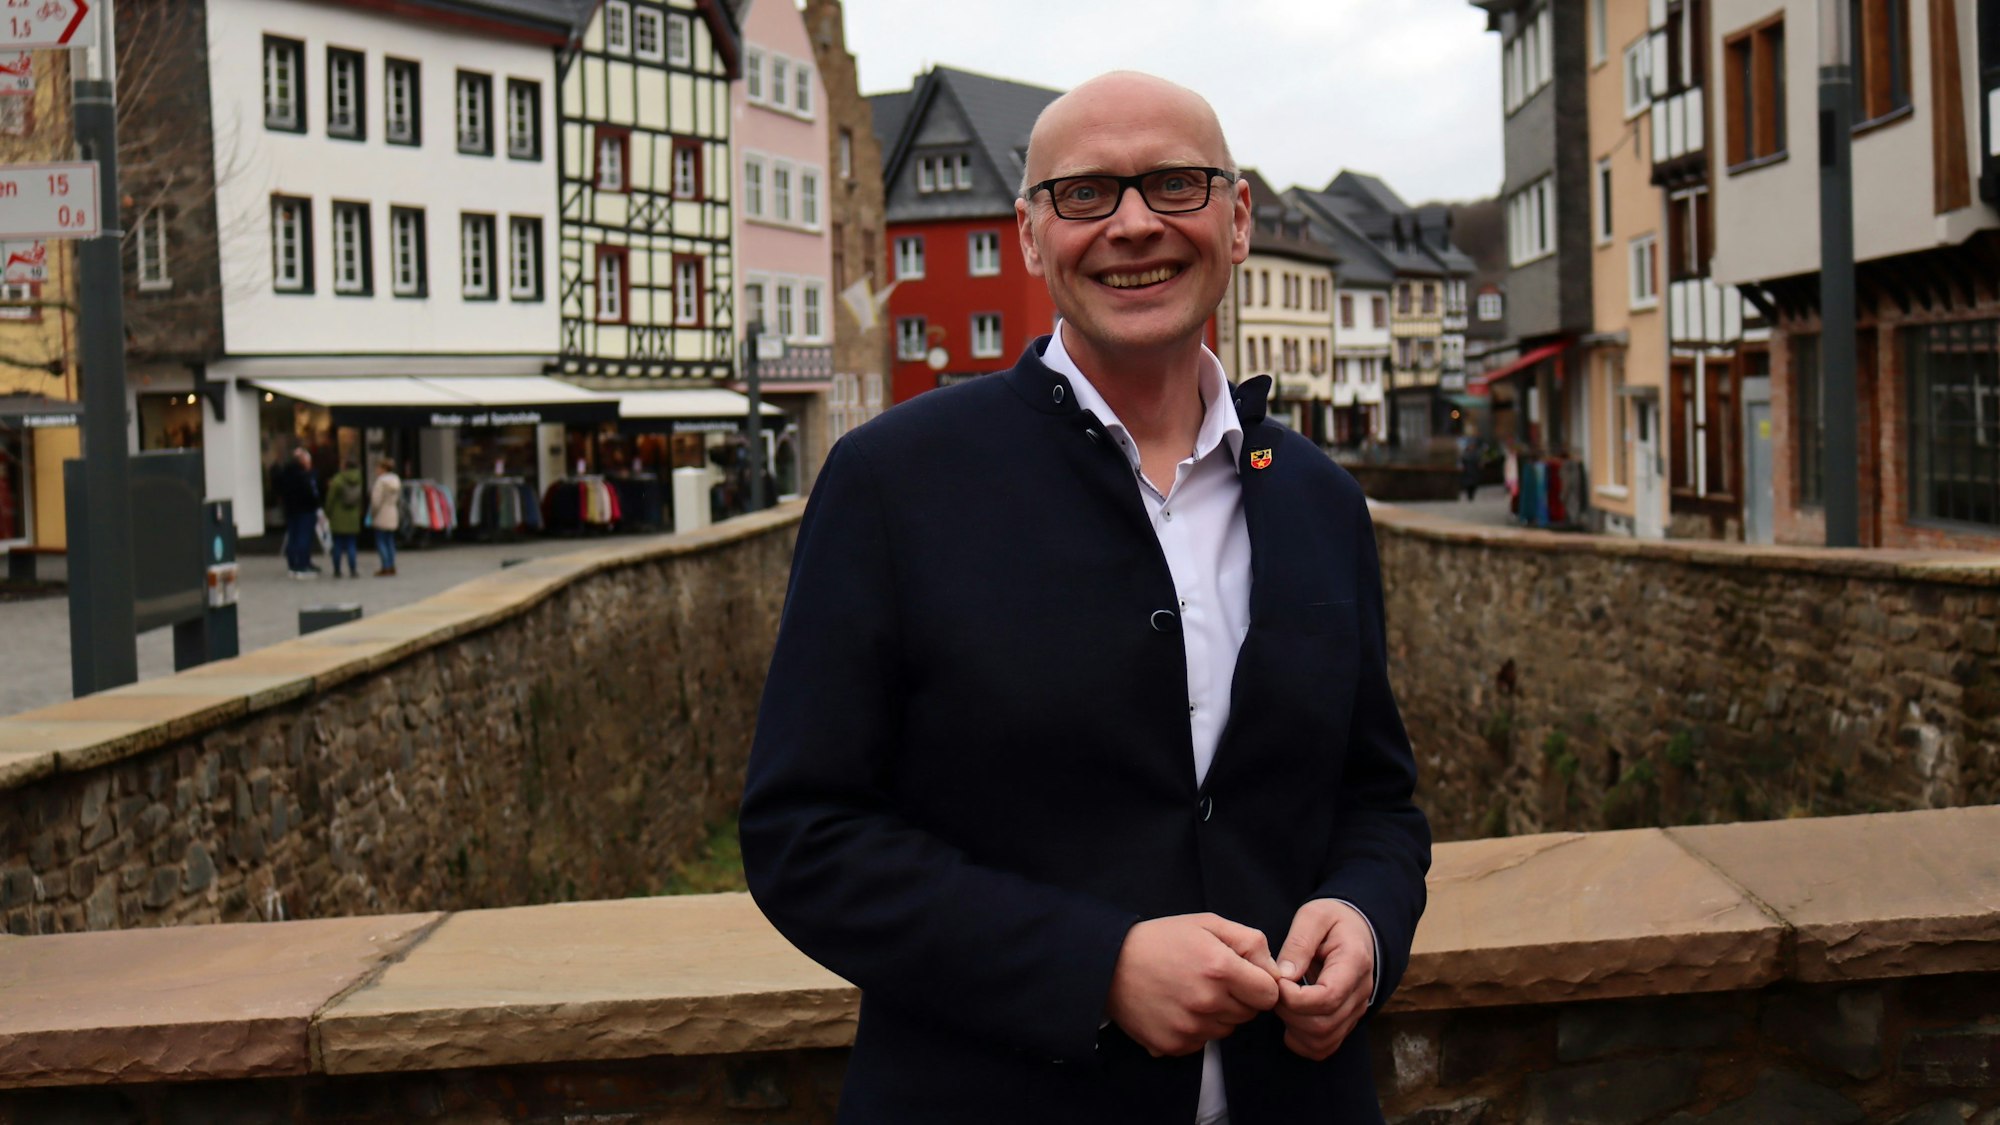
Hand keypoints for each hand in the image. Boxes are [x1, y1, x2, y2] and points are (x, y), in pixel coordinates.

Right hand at [1105, 913, 1281, 1056]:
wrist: (1109, 963)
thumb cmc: (1162, 940)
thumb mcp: (1208, 924)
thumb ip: (1250, 941)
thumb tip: (1276, 971)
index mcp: (1220, 968)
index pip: (1269, 994)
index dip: (1259, 984)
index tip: (1243, 976)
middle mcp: (1207, 1002)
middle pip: (1249, 1014)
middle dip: (1238, 998)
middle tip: (1211, 979)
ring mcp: (1190, 1027)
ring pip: (1227, 1029)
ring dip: (1217, 1015)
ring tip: (1191, 992)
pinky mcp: (1174, 1044)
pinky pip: (1202, 1042)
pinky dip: (1196, 1029)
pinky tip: (1177, 1007)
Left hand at [1272, 899, 1373, 1059]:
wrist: (1357, 929)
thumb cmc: (1333, 920)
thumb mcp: (1314, 916)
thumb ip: (1299, 943)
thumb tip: (1284, 975)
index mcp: (1354, 963)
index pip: (1327, 997)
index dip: (1294, 997)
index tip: (1278, 982)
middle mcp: (1360, 993)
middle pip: (1323, 1025)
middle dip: (1288, 1013)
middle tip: (1274, 991)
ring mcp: (1356, 1011)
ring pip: (1323, 1041)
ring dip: (1293, 1028)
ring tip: (1282, 1002)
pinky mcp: (1346, 1022)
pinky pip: (1324, 1047)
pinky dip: (1301, 1041)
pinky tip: (1291, 1018)